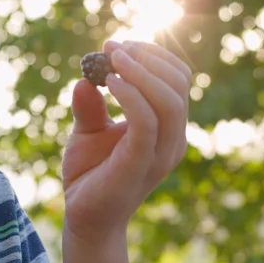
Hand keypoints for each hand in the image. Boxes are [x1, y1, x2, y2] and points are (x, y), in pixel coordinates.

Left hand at [62, 40, 190, 241]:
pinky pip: (147, 121)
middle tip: (113, 47)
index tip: (119, 44)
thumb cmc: (91, 175)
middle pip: (179, 83)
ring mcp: (161, 153)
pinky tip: (109, 83)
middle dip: (148, 57)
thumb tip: (84, 78)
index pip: (178, 79)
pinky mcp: (141, 163)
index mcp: (168, 127)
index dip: (153, 55)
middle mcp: (173, 139)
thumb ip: (91, 105)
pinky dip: (131, 95)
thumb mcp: (88, 131)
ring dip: (141, 71)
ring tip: (111, 60)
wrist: (85, 218)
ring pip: (170, 100)